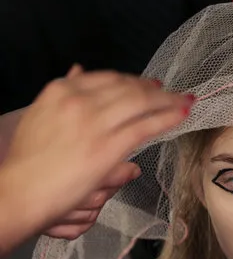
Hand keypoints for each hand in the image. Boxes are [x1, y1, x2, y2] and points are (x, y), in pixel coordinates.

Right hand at [1, 65, 192, 240]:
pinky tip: (182, 114)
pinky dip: (168, 117)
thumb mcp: (40, 114)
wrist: (22, 189)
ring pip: (141, 102)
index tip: (148, 83)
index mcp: (61, 90)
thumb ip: (65, 92)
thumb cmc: (29, 160)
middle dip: (154, 89)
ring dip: (168, 100)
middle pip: (128, 87)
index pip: (107, 77)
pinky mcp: (111, 145)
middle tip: (171, 92)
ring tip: (185, 101)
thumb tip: (79, 69)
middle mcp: (80, 101)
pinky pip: (147, 125)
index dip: (133, 80)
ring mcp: (96, 122)